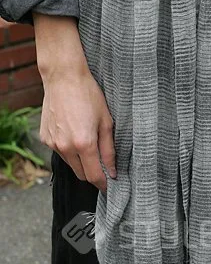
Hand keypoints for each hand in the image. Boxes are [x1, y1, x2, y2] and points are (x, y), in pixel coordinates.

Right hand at [34, 14, 115, 192]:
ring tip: (89, 143)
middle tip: (104, 166)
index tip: (110, 185)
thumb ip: (109, 150)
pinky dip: (69, 150)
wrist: (64, 78)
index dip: (104, 184)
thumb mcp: (106, 122)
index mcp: (84, 144)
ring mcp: (53, 143)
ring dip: (81, 161)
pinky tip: (75, 133)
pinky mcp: (45, 138)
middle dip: (93, 174)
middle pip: (81, 174)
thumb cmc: (89, 95)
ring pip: (70, 164)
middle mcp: (65, 147)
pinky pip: (60, 152)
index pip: (94, 176)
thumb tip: (112, 170)